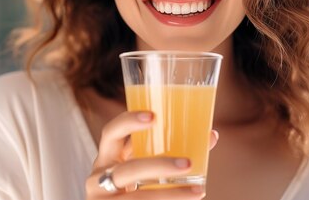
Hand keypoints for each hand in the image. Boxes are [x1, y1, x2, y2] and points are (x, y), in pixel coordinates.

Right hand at [85, 111, 217, 198]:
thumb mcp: (142, 168)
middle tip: (188, 163)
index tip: (153, 116)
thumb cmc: (132, 186)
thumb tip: (210, 135)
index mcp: (106, 157)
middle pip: (126, 170)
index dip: (128, 122)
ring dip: (168, 195)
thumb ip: (165, 153)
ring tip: (198, 191)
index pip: (111, 132)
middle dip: (158, 166)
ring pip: (136, 198)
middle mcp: (98, 178)